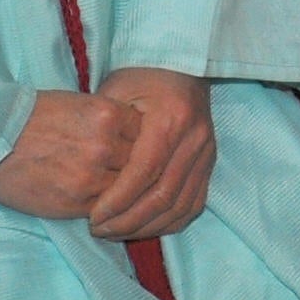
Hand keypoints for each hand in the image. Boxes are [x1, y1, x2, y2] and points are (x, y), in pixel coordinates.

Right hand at [0, 90, 142, 219]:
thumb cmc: (33, 117)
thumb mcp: (79, 105)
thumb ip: (112, 123)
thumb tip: (141, 141)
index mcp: (109, 115)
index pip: (150, 136)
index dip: (146, 146)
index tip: (140, 151)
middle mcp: (105, 146)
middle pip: (144, 165)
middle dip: (139, 172)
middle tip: (133, 176)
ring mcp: (91, 177)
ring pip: (128, 191)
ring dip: (125, 194)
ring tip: (119, 194)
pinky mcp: (74, 202)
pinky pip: (107, 210)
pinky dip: (108, 209)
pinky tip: (103, 205)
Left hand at [89, 66, 216, 240]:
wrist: (180, 66)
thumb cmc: (139, 77)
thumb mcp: (114, 94)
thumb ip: (105, 134)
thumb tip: (89, 179)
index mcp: (171, 118)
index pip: (145, 172)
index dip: (118, 200)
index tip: (93, 217)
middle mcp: (195, 139)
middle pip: (164, 195)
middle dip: (129, 220)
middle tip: (100, 230)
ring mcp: (207, 153)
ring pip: (182, 206)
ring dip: (148, 227)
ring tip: (117, 233)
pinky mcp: (210, 163)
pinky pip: (195, 204)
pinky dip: (170, 222)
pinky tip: (145, 227)